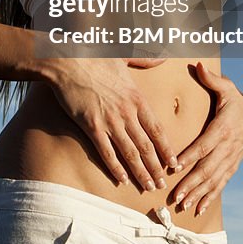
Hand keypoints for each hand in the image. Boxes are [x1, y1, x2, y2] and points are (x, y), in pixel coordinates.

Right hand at [45, 55, 178, 191]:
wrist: (68, 60)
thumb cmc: (96, 56)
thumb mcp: (125, 57)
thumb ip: (147, 60)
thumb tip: (164, 57)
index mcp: (136, 98)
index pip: (157, 129)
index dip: (167, 149)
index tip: (174, 163)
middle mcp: (126, 112)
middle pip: (147, 146)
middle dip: (156, 168)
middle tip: (163, 184)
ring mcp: (109, 121)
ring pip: (130, 153)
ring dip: (140, 172)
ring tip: (148, 187)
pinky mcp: (91, 126)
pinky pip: (106, 152)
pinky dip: (115, 168)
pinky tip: (122, 180)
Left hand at [171, 62, 242, 216]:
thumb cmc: (236, 100)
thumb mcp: (227, 88)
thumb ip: (212, 79)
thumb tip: (198, 65)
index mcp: (223, 128)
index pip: (204, 145)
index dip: (190, 156)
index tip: (175, 167)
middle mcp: (227, 147)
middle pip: (208, 168)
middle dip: (191, 183)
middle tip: (175, 195)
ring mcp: (230, 159)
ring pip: (213, 180)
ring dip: (198, 194)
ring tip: (183, 206)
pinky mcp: (232, 166)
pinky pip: (221, 184)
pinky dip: (210, 197)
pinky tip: (199, 209)